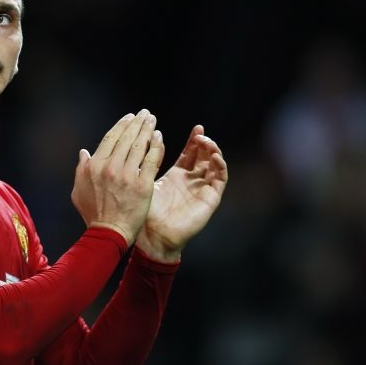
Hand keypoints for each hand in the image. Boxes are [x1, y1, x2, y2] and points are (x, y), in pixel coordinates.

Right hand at [71, 110, 164, 245]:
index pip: (110, 138)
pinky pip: (152, 159)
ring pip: (139, 145)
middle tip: (145, 113)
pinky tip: (158, 136)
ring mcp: (127, 175)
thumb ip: (81, 169)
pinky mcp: (143, 183)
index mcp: (94, 166)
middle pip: (127, 138)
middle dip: (137, 122)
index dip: (121, 125)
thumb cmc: (93, 215)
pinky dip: (156, 145)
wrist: (109, 233)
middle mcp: (110, 166)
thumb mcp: (78, 191)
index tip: (129, 118)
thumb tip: (84, 152)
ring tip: (152, 120)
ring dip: (147, 129)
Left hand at [135, 125, 227, 261]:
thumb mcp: (146, 181)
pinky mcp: (210, 199)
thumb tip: (151, 137)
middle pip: (204, 156)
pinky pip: (220, 180)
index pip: (190, 153)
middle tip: (200, 133)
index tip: (197, 128)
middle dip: (205, 143)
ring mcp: (202, 189)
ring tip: (207, 142)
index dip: (195, 140)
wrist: (153, 236)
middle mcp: (191, 181)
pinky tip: (214, 157)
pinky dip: (220, 166)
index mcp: (177, 176)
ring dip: (214, 152)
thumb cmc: (146, 213)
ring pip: (215, 165)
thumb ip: (149, 161)